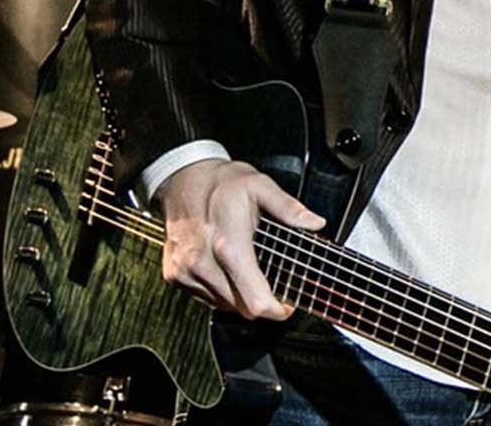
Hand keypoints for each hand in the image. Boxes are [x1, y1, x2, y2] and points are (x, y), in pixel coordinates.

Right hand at [157, 159, 325, 320]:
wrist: (180, 178)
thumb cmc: (220, 182)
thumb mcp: (261, 186)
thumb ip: (290, 209)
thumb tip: (316, 223)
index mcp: (229, 245)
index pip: (254, 301)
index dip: (275, 311)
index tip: (287, 307)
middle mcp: (203, 263)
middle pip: (239, 308)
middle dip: (260, 301)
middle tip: (273, 286)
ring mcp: (186, 271)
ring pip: (221, 305)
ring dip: (239, 297)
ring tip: (250, 273)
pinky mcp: (174, 275)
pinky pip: (203, 297)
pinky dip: (219, 291)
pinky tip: (227, 270)